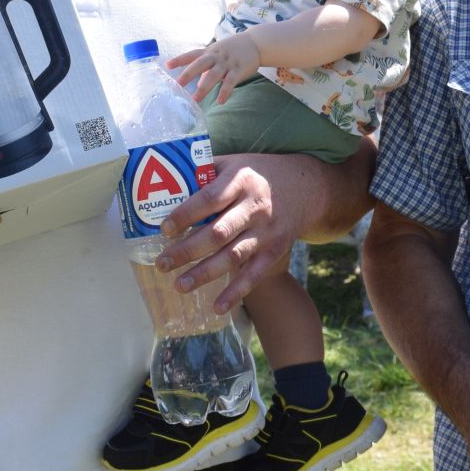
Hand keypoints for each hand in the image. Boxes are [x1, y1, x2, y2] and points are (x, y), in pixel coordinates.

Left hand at [158, 152, 313, 313]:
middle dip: (187, 251)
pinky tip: (217, 307)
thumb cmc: (258, 174)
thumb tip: (165, 185)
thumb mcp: (235, 163)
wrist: (307, 188)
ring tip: (180, 285)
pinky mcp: (274, 250)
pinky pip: (254, 275)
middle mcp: (254, 207)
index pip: (209, 198)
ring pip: (233, 256)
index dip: (186, 215)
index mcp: (241, 180)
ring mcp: (266, 231)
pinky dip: (236, 292)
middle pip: (218, 233)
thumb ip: (205, 173)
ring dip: (205, 273)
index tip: (164, 229)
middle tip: (162, 263)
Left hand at [168, 35, 260, 104]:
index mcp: (209, 52)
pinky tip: (220, 101)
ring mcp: (227, 63)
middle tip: (178, 85)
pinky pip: (230, 82)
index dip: (179, 60)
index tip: (167, 65)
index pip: (191, 55)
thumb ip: (207, 68)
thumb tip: (198, 84)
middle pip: (200, 64)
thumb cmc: (233, 50)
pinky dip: (225, 92)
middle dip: (188, 74)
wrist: (256, 42)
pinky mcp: (239, 70)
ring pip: (213, 75)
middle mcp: (216, 56)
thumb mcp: (218, 54)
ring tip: (195, 100)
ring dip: (203, 88)